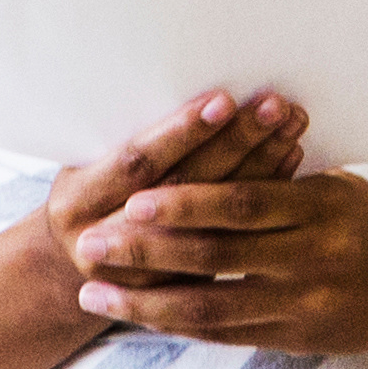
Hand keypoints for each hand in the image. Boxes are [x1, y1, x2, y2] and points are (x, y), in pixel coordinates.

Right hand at [31, 91, 307, 281]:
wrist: (76, 266)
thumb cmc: (89, 195)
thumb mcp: (88, 165)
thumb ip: (131, 141)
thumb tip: (194, 77)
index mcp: (77, 202)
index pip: (137, 163)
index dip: (181, 133)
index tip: (224, 100)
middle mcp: (106, 242)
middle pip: (183, 189)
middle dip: (234, 144)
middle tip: (275, 105)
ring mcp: (146, 277)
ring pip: (215, 219)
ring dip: (260, 167)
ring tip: (291, 125)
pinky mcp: (182, 291)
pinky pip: (233, 240)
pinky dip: (264, 196)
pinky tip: (290, 159)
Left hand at [74, 162, 367, 360]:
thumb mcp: (332, 187)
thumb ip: (275, 180)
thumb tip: (203, 149)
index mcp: (321, 208)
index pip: (241, 203)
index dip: (184, 204)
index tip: (132, 200)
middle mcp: (313, 259)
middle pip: (217, 256)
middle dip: (147, 252)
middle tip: (90, 245)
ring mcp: (303, 305)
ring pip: (212, 307)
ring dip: (146, 302)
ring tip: (94, 292)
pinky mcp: (296, 339)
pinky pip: (226, 335)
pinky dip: (178, 326)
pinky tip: (138, 316)